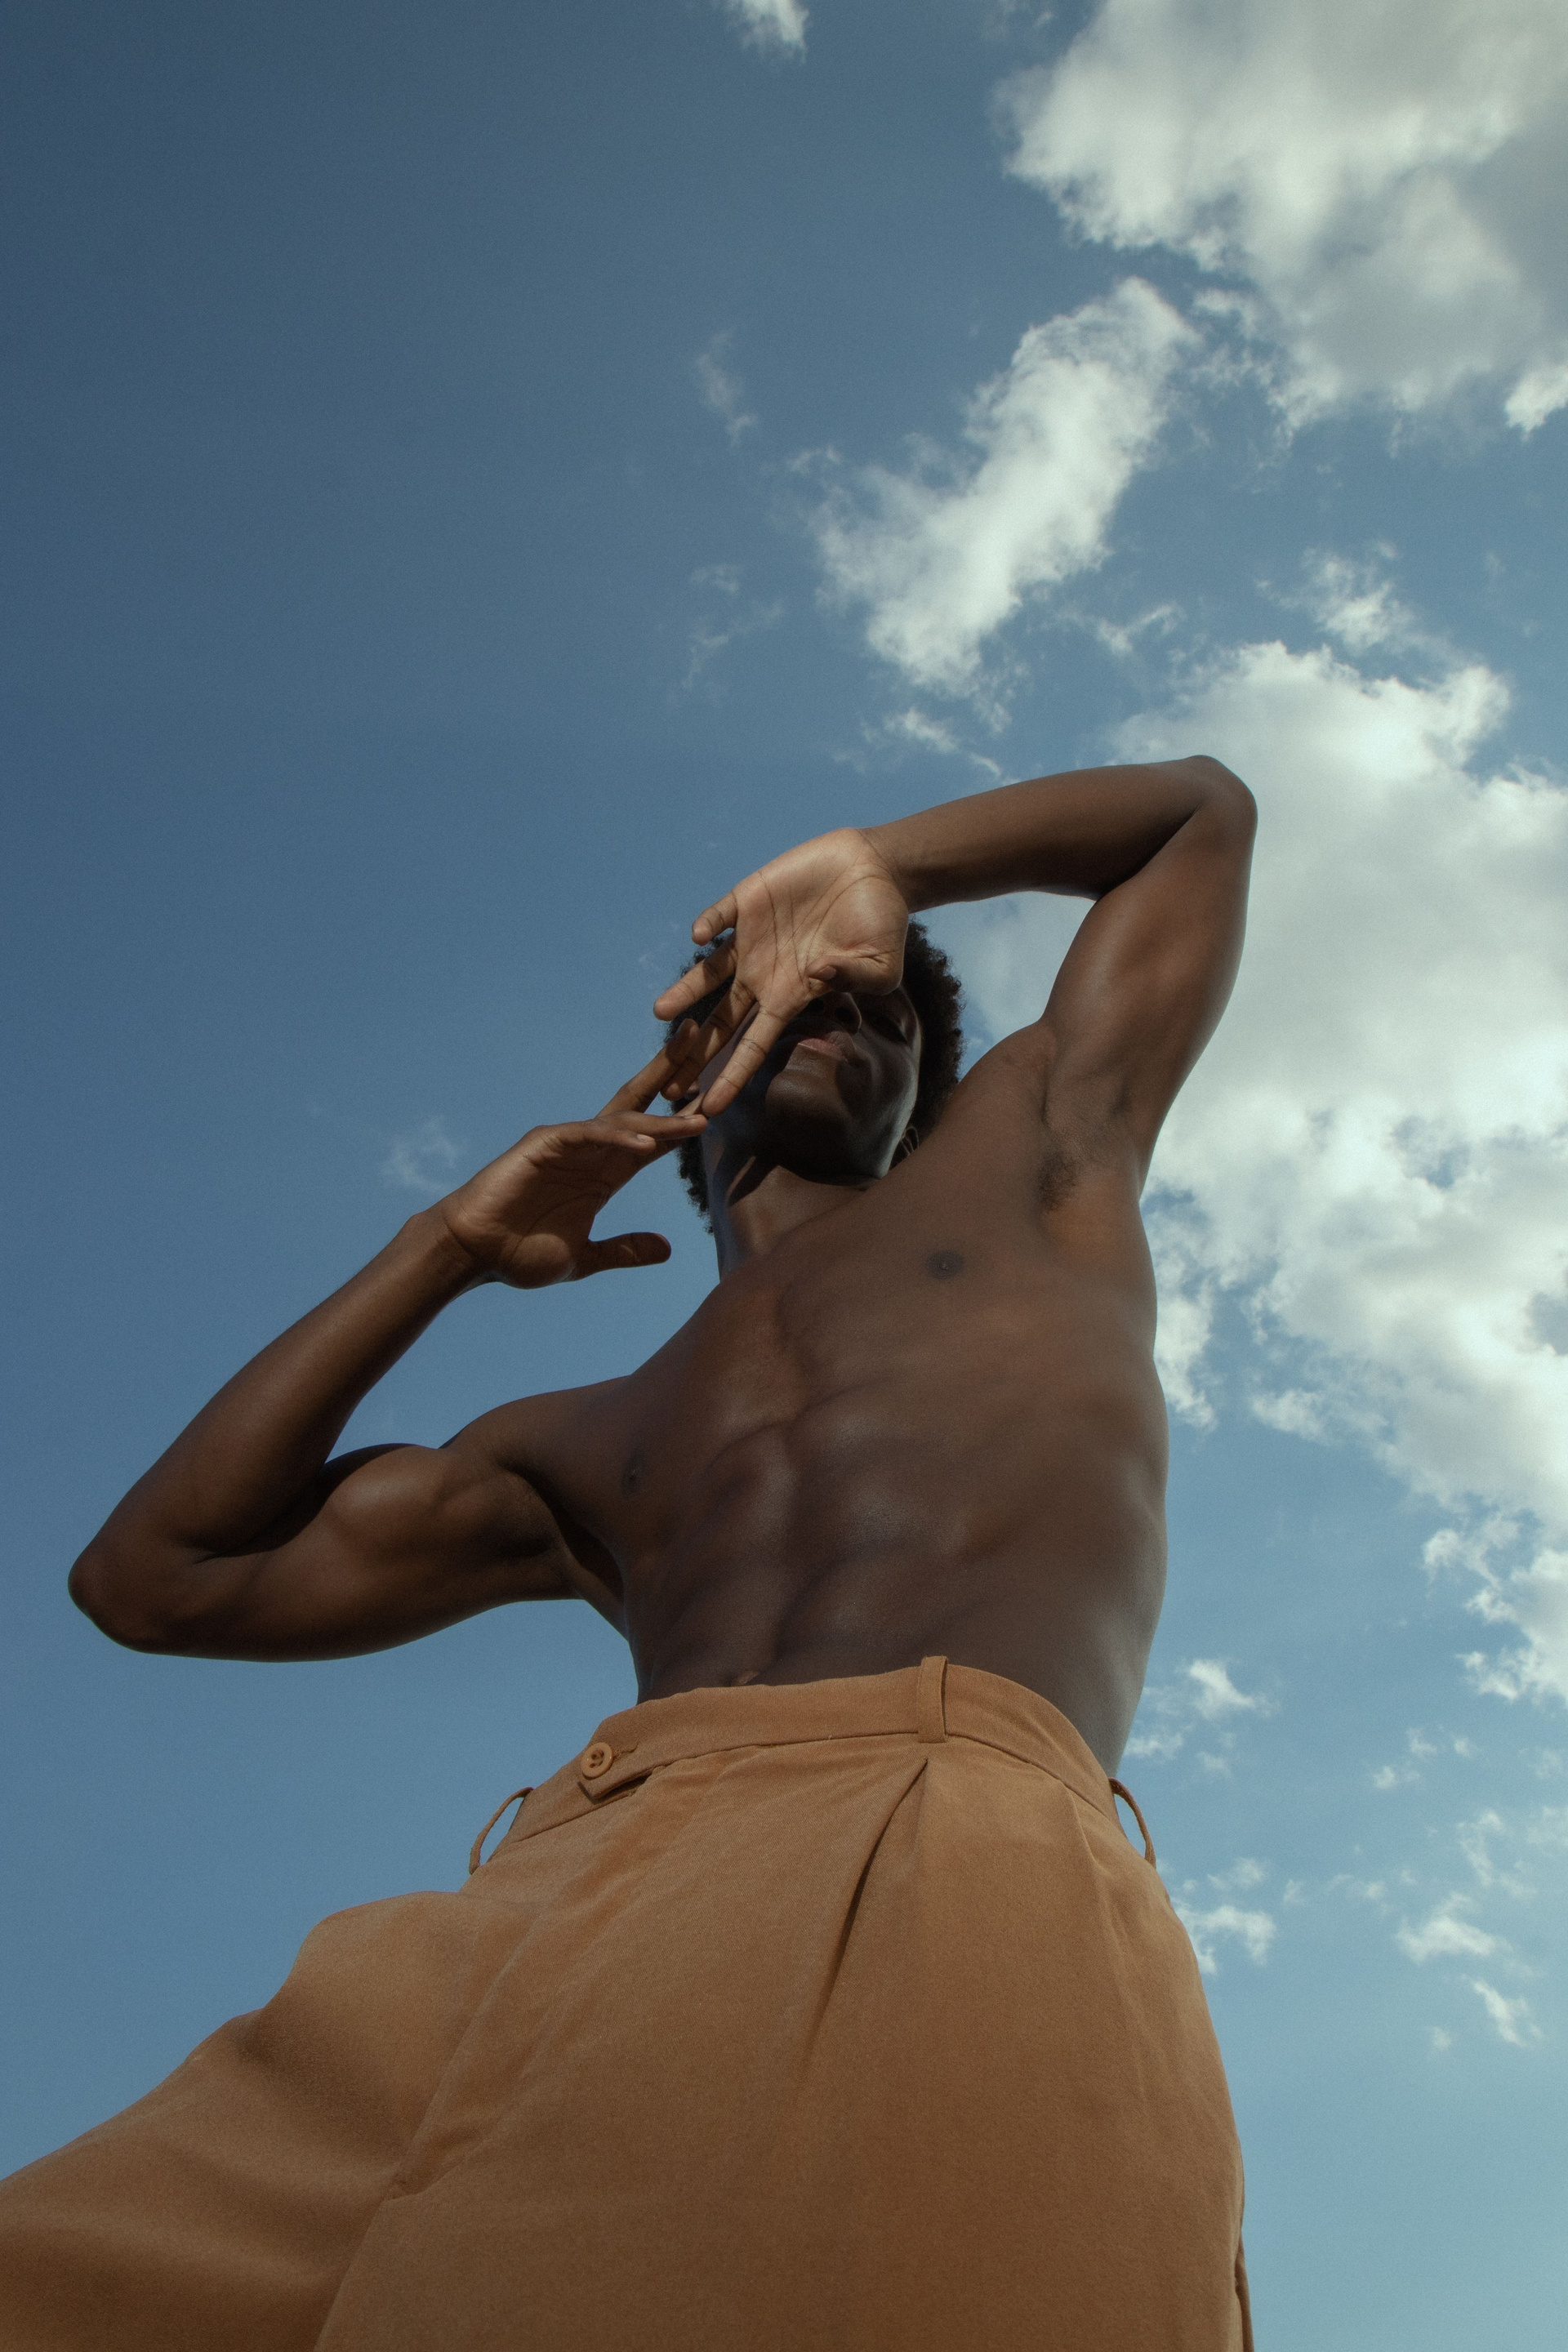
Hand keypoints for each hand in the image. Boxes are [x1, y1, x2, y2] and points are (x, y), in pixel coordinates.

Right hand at [433, 1051, 705, 1288]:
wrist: (472, 1253)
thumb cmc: (519, 1253)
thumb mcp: (584, 1257)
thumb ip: (623, 1251)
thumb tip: (667, 1248)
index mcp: (603, 1174)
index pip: (653, 1139)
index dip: (685, 1120)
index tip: (721, 1101)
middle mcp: (590, 1151)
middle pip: (641, 1105)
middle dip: (673, 1075)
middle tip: (705, 1041)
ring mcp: (567, 1143)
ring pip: (622, 1119)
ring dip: (661, 1116)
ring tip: (699, 1114)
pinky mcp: (543, 1144)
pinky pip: (588, 1135)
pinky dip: (617, 1137)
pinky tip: (645, 1143)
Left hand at [653, 828, 910, 1114]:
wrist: (872, 870)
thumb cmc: (881, 925)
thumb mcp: (882, 965)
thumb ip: (857, 981)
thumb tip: (821, 977)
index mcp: (791, 995)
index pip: (754, 1045)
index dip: (732, 1077)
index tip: (709, 1109)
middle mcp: (764, 973)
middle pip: (719, 1022)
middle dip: (693, 1054)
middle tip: (664, 1085)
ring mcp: (752, 938)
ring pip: (707, 973)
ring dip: (684, 991)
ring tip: (660, 1012)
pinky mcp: (749, 899)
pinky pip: (721, 916)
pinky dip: (709, 925)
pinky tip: (700, 937)